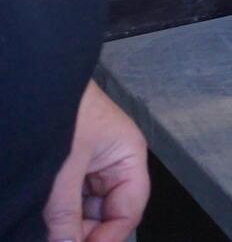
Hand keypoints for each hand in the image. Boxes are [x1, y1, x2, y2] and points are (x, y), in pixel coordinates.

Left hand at [43, 80, 148, 241]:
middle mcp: (113, 160)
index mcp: (128, 156)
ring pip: (83, 206)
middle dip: (82, 232)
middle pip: (106, 212)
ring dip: (64, 222)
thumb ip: (65, 213)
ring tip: (42, 231)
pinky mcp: (67, 160)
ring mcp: (89, 160)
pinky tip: (39, 220)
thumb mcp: (63, 167)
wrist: (33, 77)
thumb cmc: (60, 107)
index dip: (107, 238)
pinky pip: (66, 195)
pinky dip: (54, 210)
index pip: (128, 211)